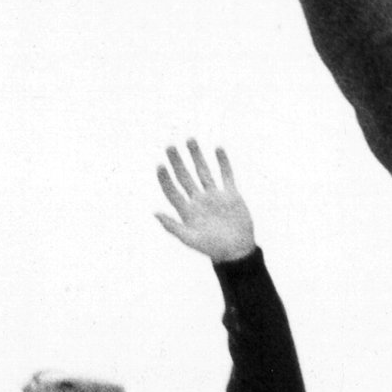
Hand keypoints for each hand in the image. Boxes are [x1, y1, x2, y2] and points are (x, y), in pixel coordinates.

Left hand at [154, 138, 255, 262]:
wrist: (237, 251)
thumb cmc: (212, 249)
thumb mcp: (189, 239)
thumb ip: (172, 225)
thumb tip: (154, 213)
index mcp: (187, 211)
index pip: (172, 190)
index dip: (165, 179)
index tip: (160, 165)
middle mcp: (199, 200)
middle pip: (185, 177)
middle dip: (177, 162)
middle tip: (169, 146)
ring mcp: (215, 196)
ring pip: (204, 171)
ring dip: (197, 156)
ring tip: (190, 139)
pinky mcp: (231, 195)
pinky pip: (226, 174)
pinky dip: (223, 162)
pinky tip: (217, 148)